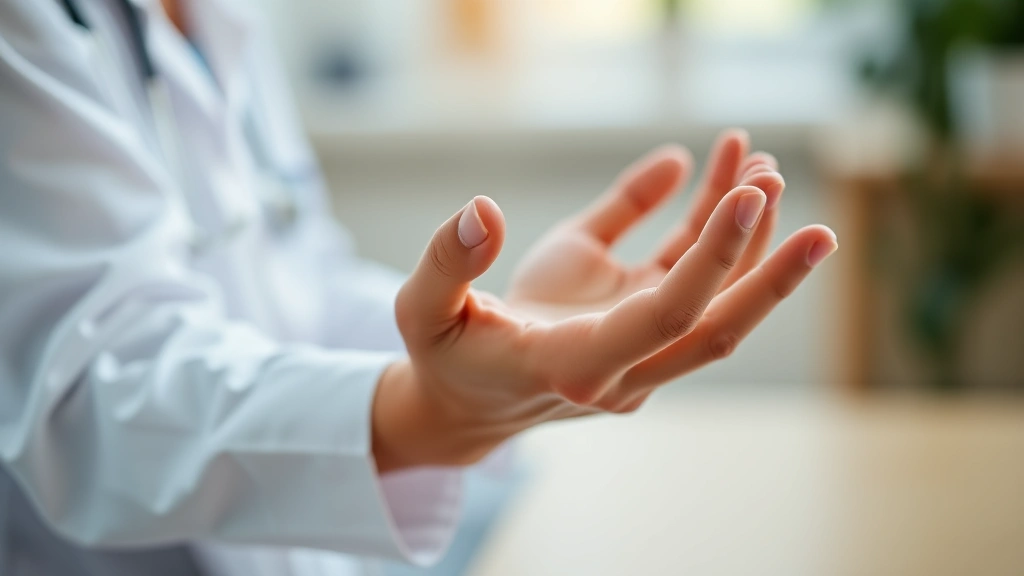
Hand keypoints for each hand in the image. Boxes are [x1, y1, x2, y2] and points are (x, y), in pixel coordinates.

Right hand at [372, 131, 837, 472]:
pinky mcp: (638, 329)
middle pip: (715, 328)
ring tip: (764, 166)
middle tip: (814, 218)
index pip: (661, 318)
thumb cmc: (445, 354)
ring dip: (746, 242)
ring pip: (710, 304)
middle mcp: (619, 369)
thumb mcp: (424, 309)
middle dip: (768, 272)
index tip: (747, 197)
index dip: (711, 260)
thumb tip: (484, 208)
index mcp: (570, 364)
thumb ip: (447, 261)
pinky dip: (709, 234)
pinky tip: (722, 175)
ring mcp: (637, 353)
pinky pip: (684, 281)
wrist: (469, 400)